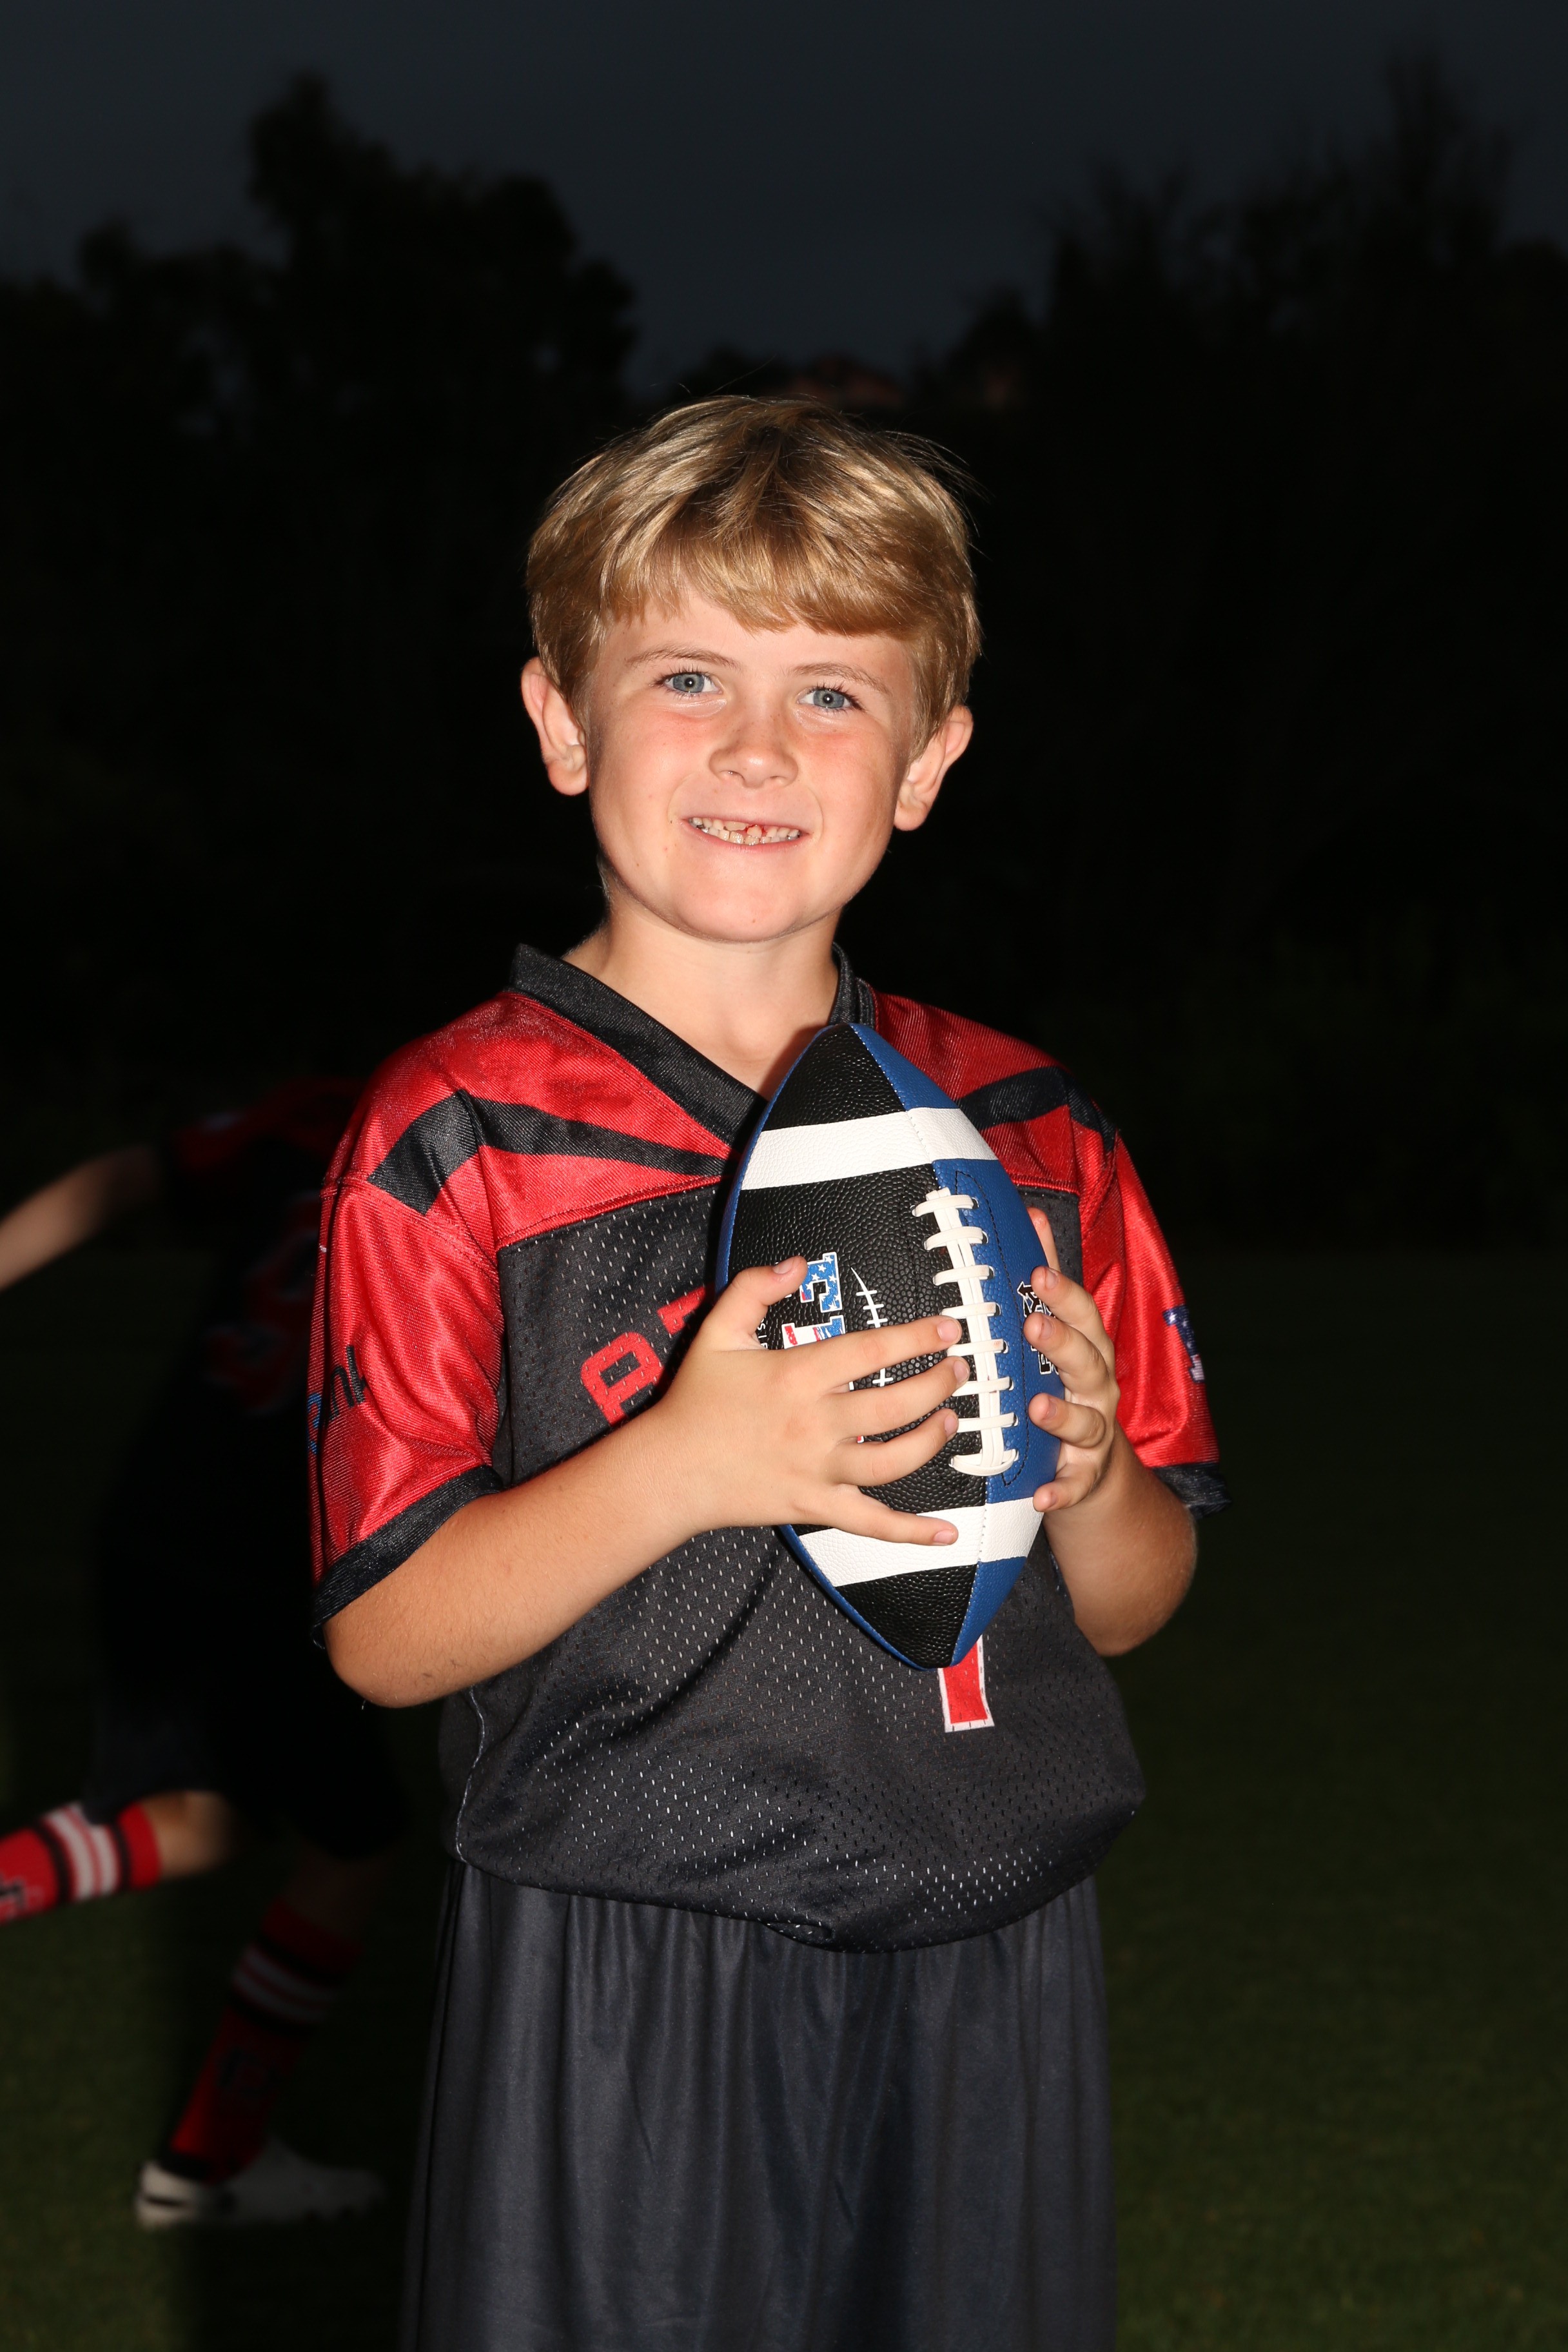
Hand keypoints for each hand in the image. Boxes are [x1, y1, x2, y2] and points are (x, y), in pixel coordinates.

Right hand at [652, 1258, 966, 1545]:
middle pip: (895, 1406)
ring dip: (930, 1442)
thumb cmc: (694, 1400)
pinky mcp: (814, 1506)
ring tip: (950, 1421)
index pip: (873, 1350)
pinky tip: (945, 1532)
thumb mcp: (717, 1330)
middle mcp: (815, 1423)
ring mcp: (817, 1470)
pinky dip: (911, 1532)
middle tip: (959, 1371)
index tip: (948, 1327)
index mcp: (798, 1375)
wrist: (669, 1470)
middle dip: (937, 1385)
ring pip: (892, 1462)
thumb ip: (754, 1287)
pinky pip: (870, 1524)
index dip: (917, 1337)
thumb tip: (796, 1263)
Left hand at [1023, 1208, 1120, 1515]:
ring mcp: (1096, 1435)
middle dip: (1063, 1343)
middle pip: (1088, 1362)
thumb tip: (1029, 1215)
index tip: (1036, 1273)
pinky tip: (1041, 1495)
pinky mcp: (1084, 1477)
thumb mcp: (1063, 1336)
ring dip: (1062, 1415)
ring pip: (1086, 1422)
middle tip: (1032, 1327)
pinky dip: (1060, 1491)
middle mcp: (1098, 1389)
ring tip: (1036, 1408)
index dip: (1063, 1295)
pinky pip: (1074, 1486)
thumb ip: (1049, 1282)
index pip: (1083, 1316)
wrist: (1094, 1472)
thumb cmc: (1068, 1388)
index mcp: (1090, 1351)